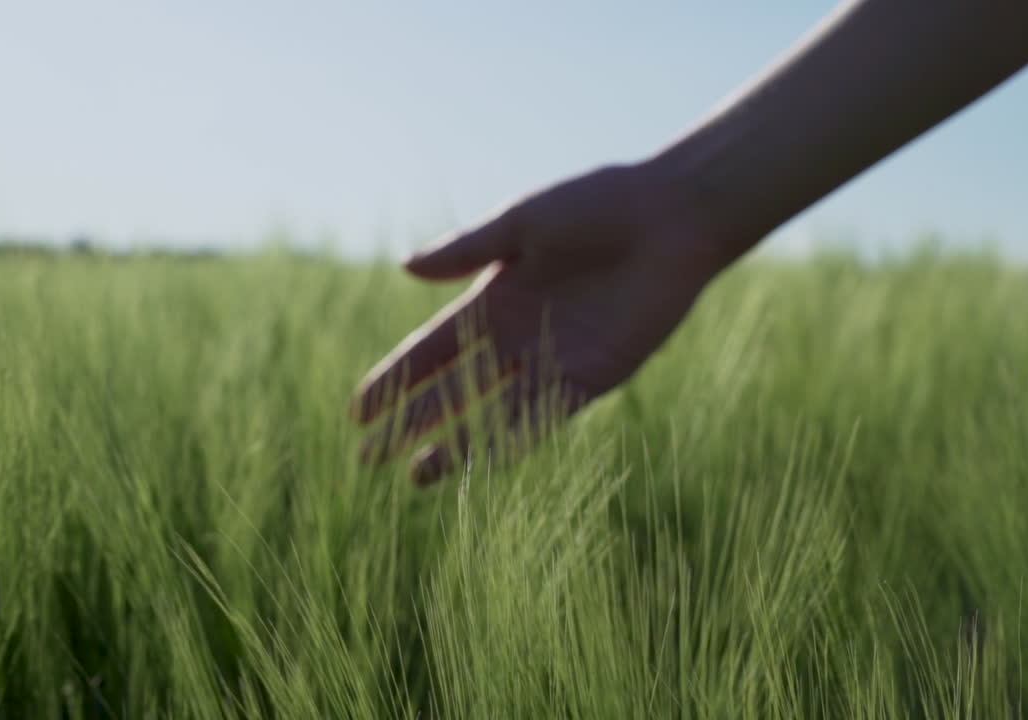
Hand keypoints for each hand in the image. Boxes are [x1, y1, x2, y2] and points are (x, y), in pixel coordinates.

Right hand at [351, 162, 727, 484]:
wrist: (671, 217)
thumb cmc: (596, 206)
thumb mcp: (522, 224)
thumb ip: (467, 250)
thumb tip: (405, 266)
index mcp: (492, 299)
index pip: (430, 350)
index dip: (393, 379)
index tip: (356, 410)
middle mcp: (516, 338)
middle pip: (452, 390)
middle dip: (410, 422)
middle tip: (368, 458)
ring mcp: (552, 362)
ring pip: (492, 414)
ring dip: (454, 445)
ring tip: (416, 476)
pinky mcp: (593, 378)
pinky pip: (544, 417)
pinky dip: (510, 440)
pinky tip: (478, 463)